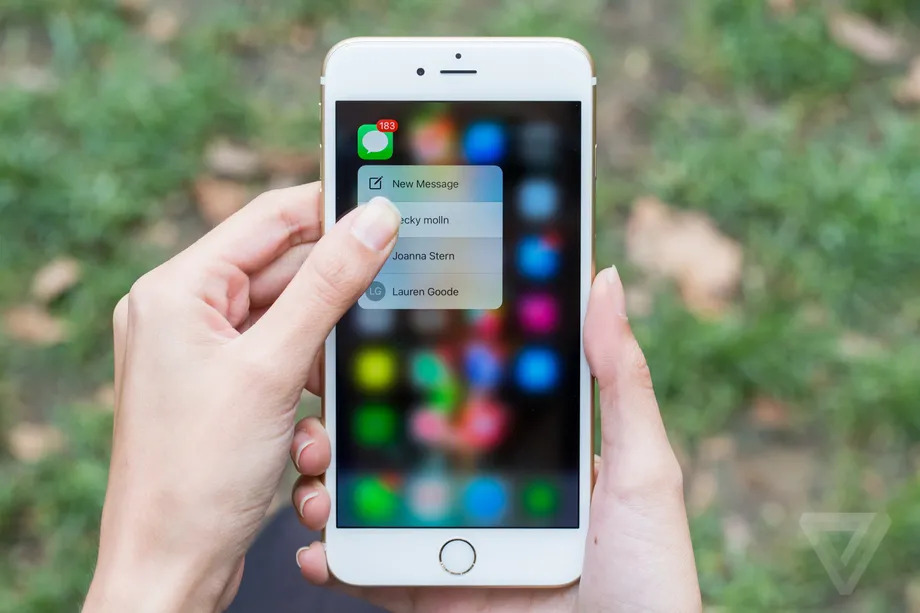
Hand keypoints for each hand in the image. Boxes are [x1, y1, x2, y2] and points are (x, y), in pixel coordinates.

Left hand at [84, 185, 400, 612]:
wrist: (172, 567)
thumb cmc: (198, 473)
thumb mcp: (274, 367)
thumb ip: (329, 285)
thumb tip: (374, 219)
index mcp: (177, 290)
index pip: (268, 219)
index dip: (331, 209)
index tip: (387, 210)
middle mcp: (182, 314)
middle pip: (282, 274)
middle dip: (331, 304)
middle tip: (379, 313)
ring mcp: (200, 355)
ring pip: (288, 324)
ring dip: (319, 358)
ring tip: (321, 399)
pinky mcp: (220, 391)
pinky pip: (279, 363)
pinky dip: (305, 387)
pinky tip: (306, 432)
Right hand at [292, 267, 701, 611]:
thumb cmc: (652, 572)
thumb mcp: (644, 468)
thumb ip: (619, 379)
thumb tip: (604, 280)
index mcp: (527, 453)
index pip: (465, 397)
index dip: (419, 367)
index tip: (376, 327)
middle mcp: (483, 493)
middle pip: (408, 446)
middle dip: (358, 424)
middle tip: (324, 404)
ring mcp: (456, 545)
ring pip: (377, 502)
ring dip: (333, 485)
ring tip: (313, 472)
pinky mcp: (434, 593)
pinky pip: (373, 570)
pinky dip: (337, 557)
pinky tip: (318, 545)